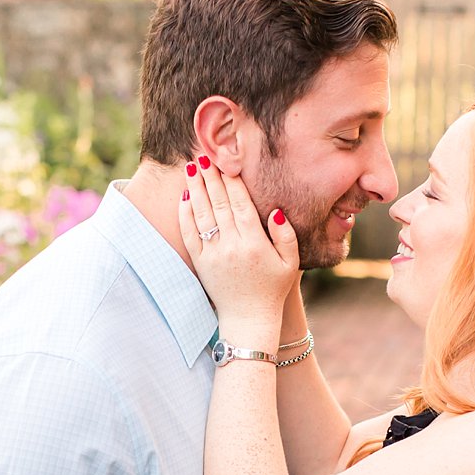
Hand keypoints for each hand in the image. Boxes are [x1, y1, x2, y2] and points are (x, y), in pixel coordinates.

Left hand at [178, 158, 298, 334]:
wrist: (248, 320)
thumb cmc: (272, 289)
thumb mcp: (290, 263)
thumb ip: (285, 234)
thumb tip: (274, 209)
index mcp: (254, 243)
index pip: (241, 204)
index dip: (232, 181)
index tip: (227, 162)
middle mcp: (231, 246)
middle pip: (219, 203)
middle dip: (211, 177)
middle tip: (204, 155)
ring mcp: (212, 254)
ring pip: (202, 214)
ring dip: (196, 188)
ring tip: (192, 167)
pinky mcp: (200, 262)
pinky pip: (189, 233)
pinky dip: (186, 213)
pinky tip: (185, 196)